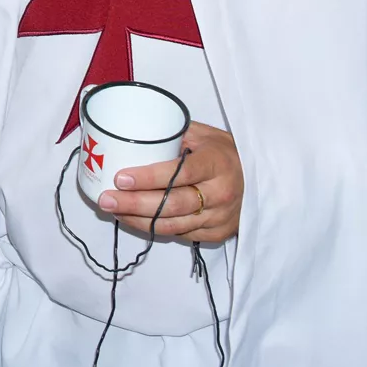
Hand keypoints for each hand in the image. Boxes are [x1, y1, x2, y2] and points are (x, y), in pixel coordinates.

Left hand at [97, 121, 242, 242]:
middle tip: (106, 199)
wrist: (260, 178)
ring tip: (113, 209)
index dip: (149, 178)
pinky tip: (134, 219)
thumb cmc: (225, 152)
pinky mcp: (217, 233)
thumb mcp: (205, 135)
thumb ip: (174, 134)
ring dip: (138, 219)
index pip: (179, 174)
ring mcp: (221, 217)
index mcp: (217, 163)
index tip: (121, 178)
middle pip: (172, 204)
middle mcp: (221, 193)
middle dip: (134, 203)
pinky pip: (181, 234)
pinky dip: (154, 228)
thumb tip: (133, 132)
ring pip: (173, 225)